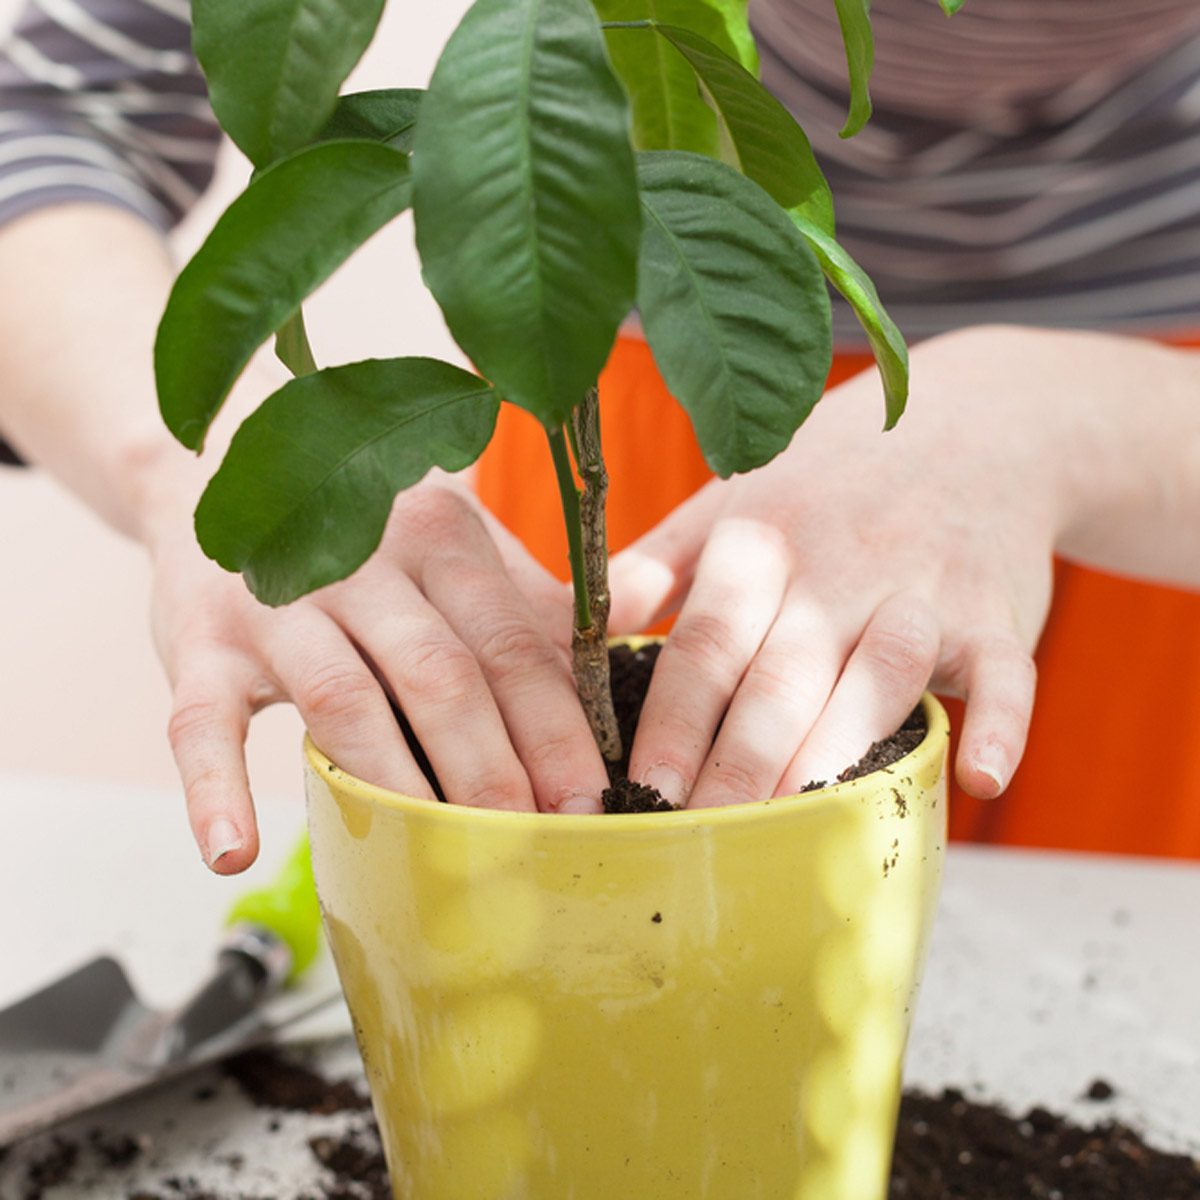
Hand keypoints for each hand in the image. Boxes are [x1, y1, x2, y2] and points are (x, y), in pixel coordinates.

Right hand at [147, 476, 608, 873]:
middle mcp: (362, 562)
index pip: (512, 644)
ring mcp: (275, 602)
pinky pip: (201, 720)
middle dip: (493, 771)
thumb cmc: (366, 535)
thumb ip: (532, 599)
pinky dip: (214, 787)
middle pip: (441, 676)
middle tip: (531, 849)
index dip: (557, 729)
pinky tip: (236, 851)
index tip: (594, 803)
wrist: (226, 474)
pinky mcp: (197, 641)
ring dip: (395, 785)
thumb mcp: (455, 544)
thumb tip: (642, 629)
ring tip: (434, 863)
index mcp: (441, 539)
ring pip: (346, 701)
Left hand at [607, 326, 1073, 807]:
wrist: (972, 424)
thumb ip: (658, 565)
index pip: (706, 640)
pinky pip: (1008, 671)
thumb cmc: (826, 482)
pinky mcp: (995, 613)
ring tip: (799, 826)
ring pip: (877, 675)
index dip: (672, 718)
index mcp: (761, 539)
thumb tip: (576, 619)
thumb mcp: (733, 499)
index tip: (640, 788)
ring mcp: (922, 588)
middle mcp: (838, 564)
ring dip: (838, 751)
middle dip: (739, 760)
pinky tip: (982, 782)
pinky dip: (1003, 723)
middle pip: (781, 674)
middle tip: (701, 837)